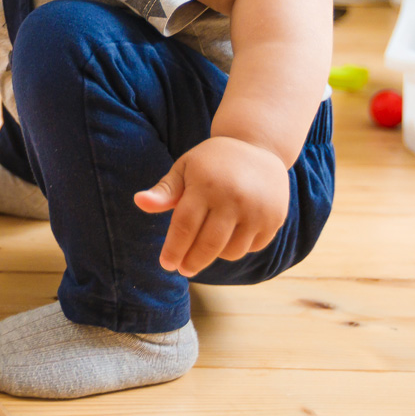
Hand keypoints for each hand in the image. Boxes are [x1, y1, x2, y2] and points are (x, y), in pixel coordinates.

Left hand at [134, 135, 289, 277]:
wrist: (258, 146)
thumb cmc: (212, 161)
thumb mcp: (185, 168)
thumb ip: (164, 190)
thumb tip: (139, 202)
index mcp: (206, 184)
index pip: (185, 226)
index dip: (174, 249)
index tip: (166, 265)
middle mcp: (233, 197)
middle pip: (208, 244)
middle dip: (192, 262)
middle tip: (183, 269)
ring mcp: (257, 209)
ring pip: (230, 251)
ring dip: (215, 255)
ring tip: (206, 248)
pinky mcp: (274, 218)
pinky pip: (251, 247)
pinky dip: (237, 247)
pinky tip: (229, 237)